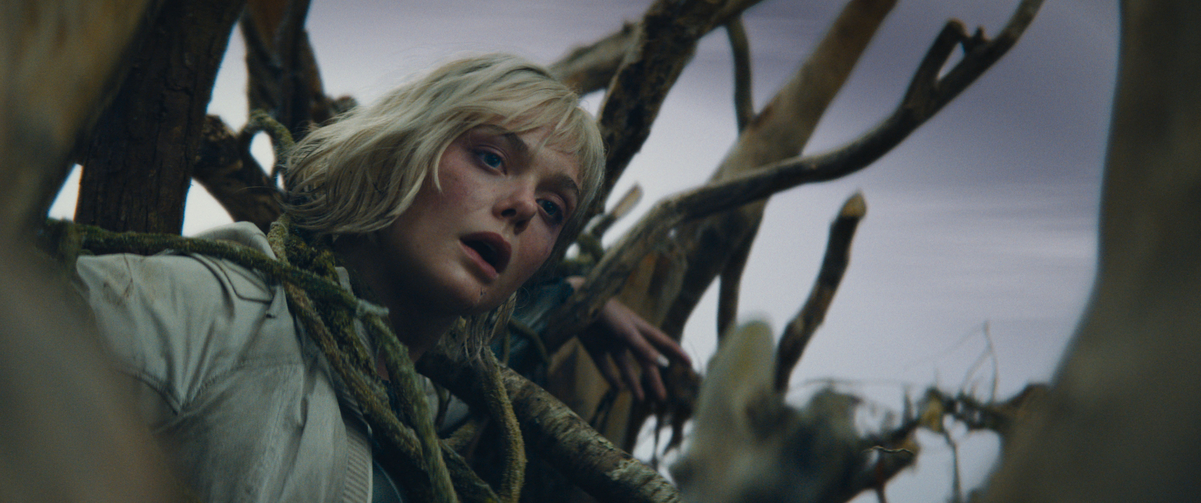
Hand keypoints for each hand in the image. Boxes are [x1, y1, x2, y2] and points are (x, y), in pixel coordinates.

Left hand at [570, 278, 692, 400]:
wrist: (576, 305)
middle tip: (662, 398)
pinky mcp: (595, 348)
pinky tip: (619, 389)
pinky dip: (612, 378)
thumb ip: (644, 348)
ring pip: (626, 367)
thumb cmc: (607, 313)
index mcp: (640, 329)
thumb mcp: (627, 332)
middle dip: (654, 380)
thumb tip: (664, 365)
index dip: (677, 353)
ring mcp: (611, 343)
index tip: (690, 364)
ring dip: (634, 383)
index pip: (663, 343)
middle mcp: (627, 338)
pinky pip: (605, 367)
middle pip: (645, 362)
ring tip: (641, 399)